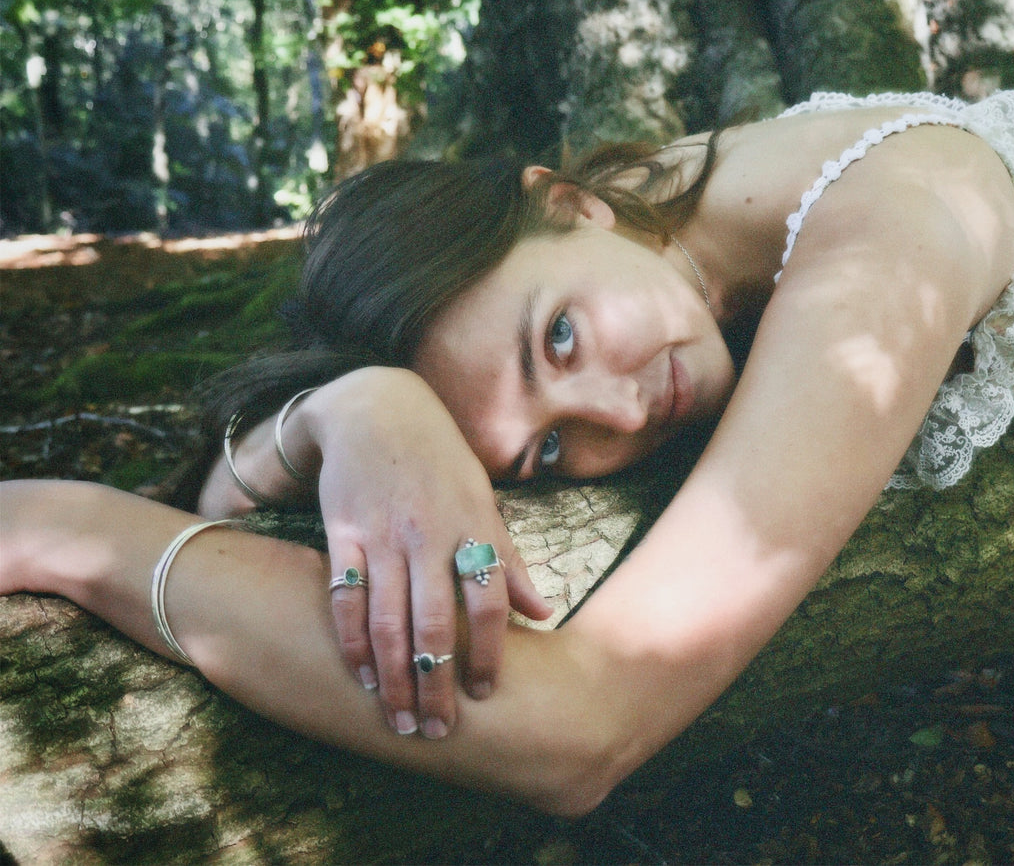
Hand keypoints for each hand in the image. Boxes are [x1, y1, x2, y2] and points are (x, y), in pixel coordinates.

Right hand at [301, 368, 550, 738]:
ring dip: (393, 677)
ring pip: (387, 620)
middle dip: (436, 683)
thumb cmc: (442, 463)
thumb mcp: (484, 502)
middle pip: (435, 624)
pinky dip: (351, 641)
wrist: (377, 409)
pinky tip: (361, 674)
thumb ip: (509, 560)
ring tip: (398, 719)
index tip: (486, 693)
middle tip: (437, 730)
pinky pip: (346, 597)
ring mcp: (383, 536)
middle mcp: (429, 535)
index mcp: (473, 528)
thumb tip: (544, 613)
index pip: (488, 602)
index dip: (490, 652)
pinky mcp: (343, 533)